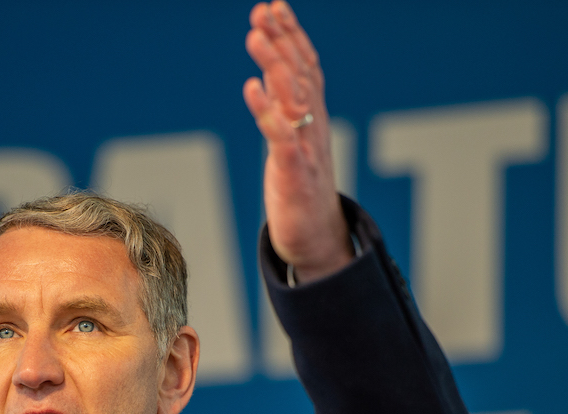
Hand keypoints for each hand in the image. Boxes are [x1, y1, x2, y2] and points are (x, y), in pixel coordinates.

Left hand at [244, 0, 351, 282]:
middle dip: (281, 39)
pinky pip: (281, 136)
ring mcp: (306, 147)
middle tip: (263, 10)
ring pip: (292, 97)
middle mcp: (313, 125)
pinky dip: (266, 110)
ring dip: (273, 64)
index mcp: (313, 116)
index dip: (292, 34)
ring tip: (255, 36)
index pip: (305, 66)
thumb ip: (284, 108)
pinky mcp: (295, 171)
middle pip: (299, 73)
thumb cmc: (301, 188)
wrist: (316, 237)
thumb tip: (269, 75)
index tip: (275, 6)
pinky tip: (250, 88)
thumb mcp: (293, 141)